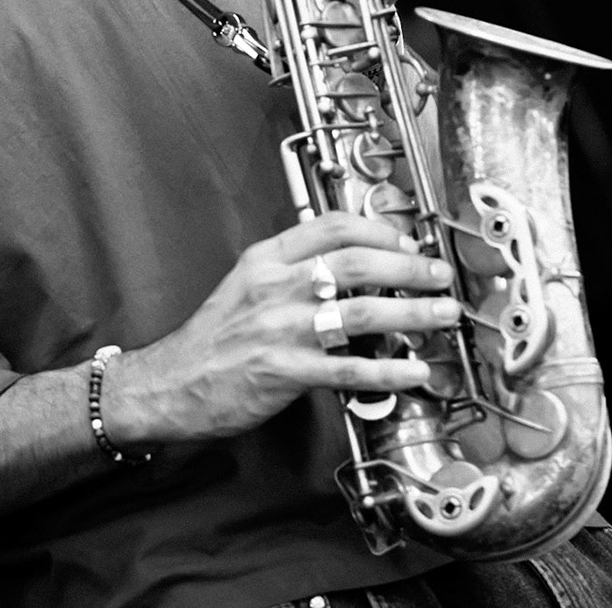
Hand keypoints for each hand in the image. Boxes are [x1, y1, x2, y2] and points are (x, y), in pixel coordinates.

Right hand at [100, 211, 458, 443]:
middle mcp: (275, 287)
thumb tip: (351, 262)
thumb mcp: (246, 283)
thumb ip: (292, 268)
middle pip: (357, 263)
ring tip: (443, 314)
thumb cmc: (212, 338)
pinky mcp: (284, 372)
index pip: (331, 226)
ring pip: (361, 312)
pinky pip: (348, 369)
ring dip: (412, 313)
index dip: (379, 230)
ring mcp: (281, 329)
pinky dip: (388, 370)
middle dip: (410, 266)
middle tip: (440, 274)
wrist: (168, 384)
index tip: (408, 240)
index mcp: (266, 259)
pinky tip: (414, 371)